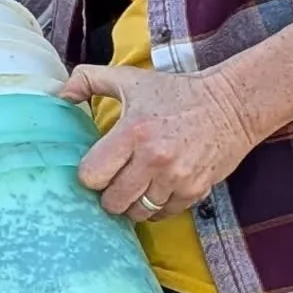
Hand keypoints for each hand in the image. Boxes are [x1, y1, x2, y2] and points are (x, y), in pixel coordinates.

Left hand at [56, 64, 257, 219]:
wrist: (233, 104)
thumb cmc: (177, 92)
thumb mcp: (130, 79)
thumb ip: (88, 80)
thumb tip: (59, 95)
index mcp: (133, 132)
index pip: (92, 175)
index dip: (89, 175)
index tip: (96, 167)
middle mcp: (154, 159)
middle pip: (112, 202)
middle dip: (108, 195)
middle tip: (113, 181)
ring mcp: (177, 179)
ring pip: (137, 212)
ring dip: (131, 204)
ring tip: (134, 187)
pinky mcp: (196, 191)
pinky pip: (163, 214)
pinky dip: (155, 207)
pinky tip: (155, 189)